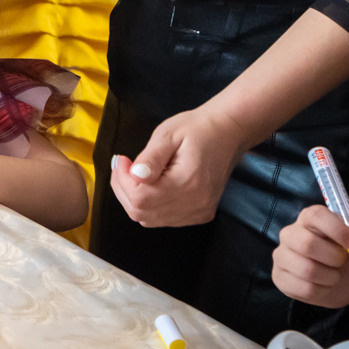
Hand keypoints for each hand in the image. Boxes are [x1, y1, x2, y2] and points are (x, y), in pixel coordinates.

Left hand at [108, 103, 248, 226]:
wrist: (227, 133)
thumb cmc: (198, 129)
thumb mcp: (168, 135)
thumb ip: (150, 158)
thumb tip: (135, 176)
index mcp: (189, 183)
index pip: (140, 198)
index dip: (122, 181)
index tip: (121, 160)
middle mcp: (196, 204)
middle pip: (141, 212)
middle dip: (123, 189)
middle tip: (123, 166)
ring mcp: (199, 211)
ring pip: (149, 219)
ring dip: (134, 198)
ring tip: (135, 174)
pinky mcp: (200, 214)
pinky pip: (163, 219)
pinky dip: (149, 206)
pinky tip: (150, 185)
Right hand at [272, 206, 348, 307]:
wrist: (344, 284)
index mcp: (310, 218)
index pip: (316, 215)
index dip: (338, 230)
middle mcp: (290, 233)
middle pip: (307, 244)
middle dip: (334, 258)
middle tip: (343, 262)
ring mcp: (282, 256)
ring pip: (307, 270)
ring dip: (331, 277)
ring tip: (334, 275)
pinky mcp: (280, 277)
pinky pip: (304, 288)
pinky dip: (322, 291)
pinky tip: (323, 285)